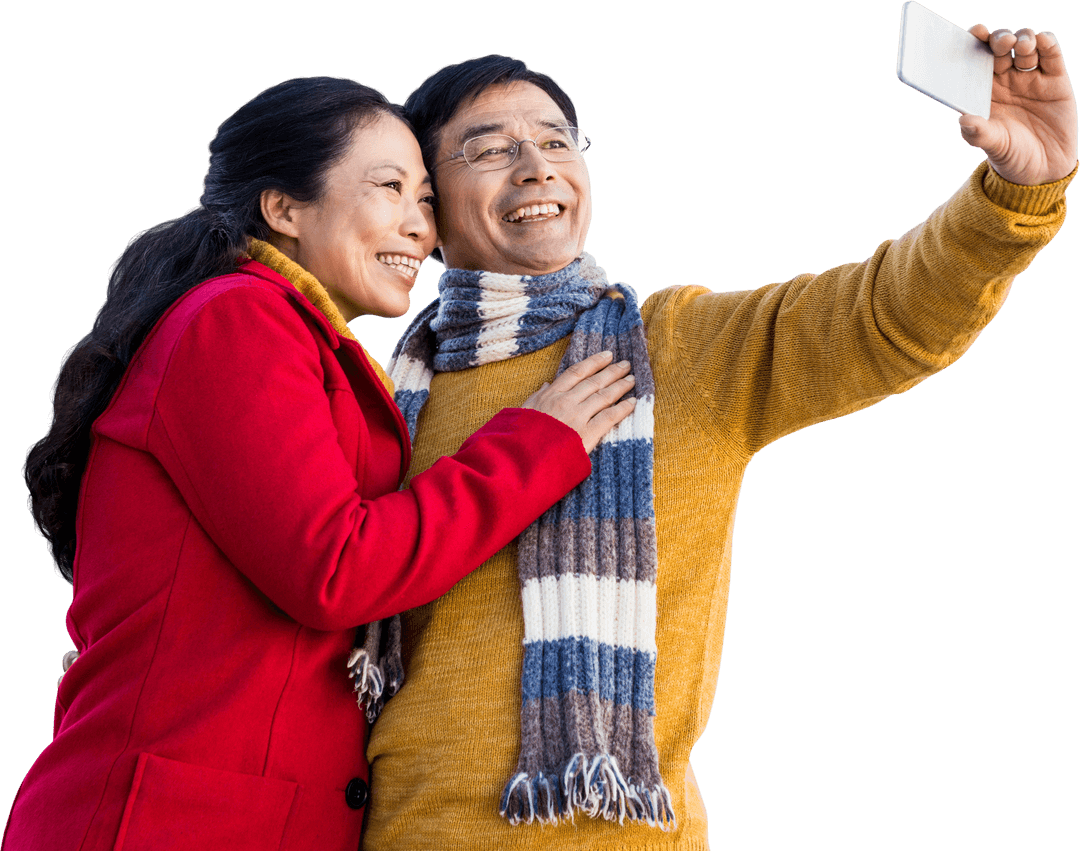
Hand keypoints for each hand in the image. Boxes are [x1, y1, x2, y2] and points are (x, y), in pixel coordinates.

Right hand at [521, 350, 637, 453]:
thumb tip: (546, 385)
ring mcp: (578, 417)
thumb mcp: (523, 411)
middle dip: (612, 371)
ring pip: (605, 396)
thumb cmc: (519, 437)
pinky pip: (610, 417)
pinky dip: (623, 408)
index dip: (594, 362)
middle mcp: (567, 401)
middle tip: (626, 365)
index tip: (607, 355)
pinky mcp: (587, 434)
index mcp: (551, 394)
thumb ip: (537, 397)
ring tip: (632, 380)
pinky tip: (633, 402)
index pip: (577, 372)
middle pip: (595, 382)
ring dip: (620, 386)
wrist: (521, 459)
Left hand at [957, 26, 1078, 184]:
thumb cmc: (1011, 156)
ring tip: (1021, 46)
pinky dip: (1047, 43)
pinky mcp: (1055, 79)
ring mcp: (1030, 78)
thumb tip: (964, 120)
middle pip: (1000, 48)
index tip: (973, 34)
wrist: (1043, 169)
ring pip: (1026, 46)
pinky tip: (1042, 40)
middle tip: (1000, 41)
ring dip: (1023, 39)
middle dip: (999, 39)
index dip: (974, 44)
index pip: (976, 61)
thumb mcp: (994, 146)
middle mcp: (1005, 80)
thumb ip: (979, 132)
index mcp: (983, 91)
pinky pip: (1051, 55)